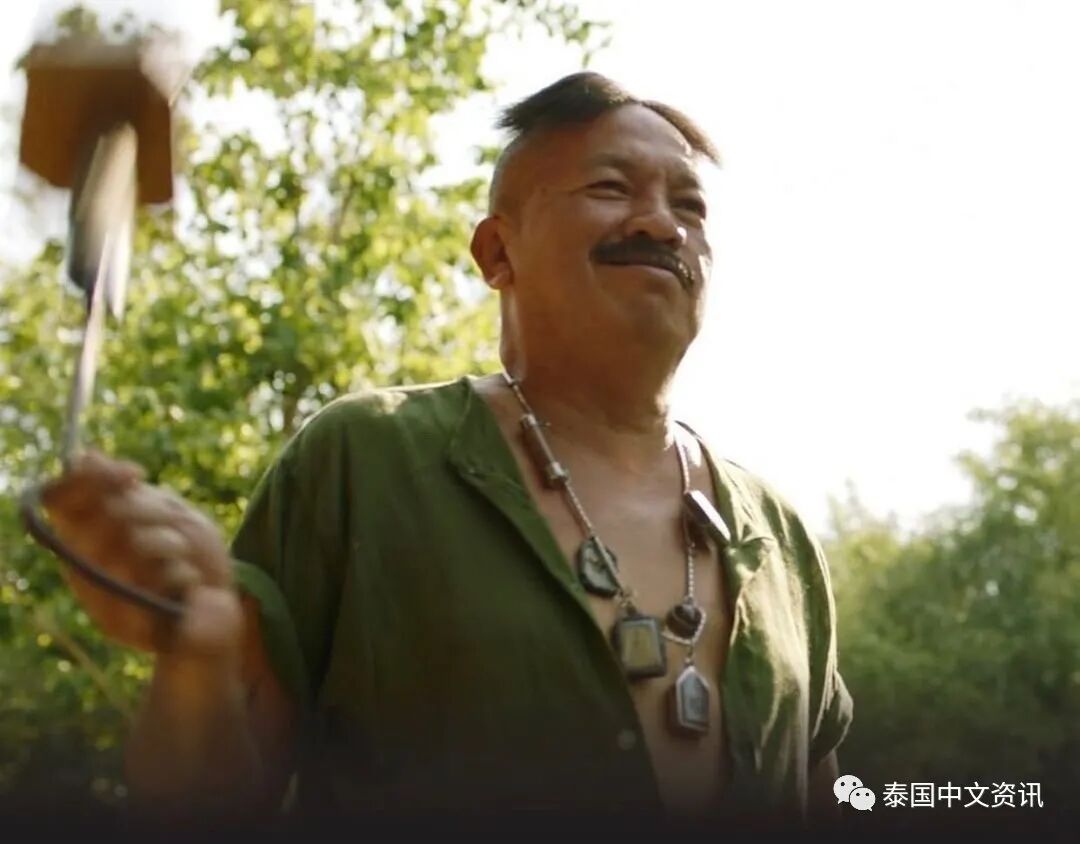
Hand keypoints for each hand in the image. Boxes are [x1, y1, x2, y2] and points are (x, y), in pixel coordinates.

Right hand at [40, 451, 243, 664]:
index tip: (137, 474)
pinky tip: (189, 582)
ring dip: (169, 543)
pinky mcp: (125, 626)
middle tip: (171, 516)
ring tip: (181, 554)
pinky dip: (180, 574)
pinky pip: (152, 585)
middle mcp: (81, 566)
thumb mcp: (162, 511)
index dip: (94, 479)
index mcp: (80, 535)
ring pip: (132, 547)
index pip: (61, 497)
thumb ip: (121, 491)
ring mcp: (100, 599)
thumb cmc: (183, 553)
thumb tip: (86, 455)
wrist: (216, 605)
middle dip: (147, 511)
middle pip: (102, 518)